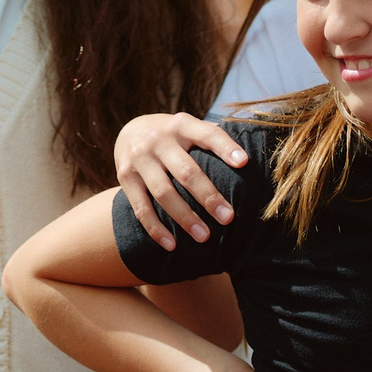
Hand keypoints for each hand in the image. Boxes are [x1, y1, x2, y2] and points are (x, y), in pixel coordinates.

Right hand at [116, 112, 248, 248]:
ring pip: (164, 193)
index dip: (226, 148)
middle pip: (186, 171)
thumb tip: (247, 159)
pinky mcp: (125, 178)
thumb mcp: (190, 126)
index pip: (207, 135)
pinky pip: (141, 208)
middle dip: (208, 196)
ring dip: (185, 217)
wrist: (129, 131)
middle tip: (228, 218)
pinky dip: (155, 228)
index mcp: (181, 125)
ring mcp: (139, 160)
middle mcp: (158, 141)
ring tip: (204, 237)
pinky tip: (172, 245)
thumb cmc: (174, 136)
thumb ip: (213, 137)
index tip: (244, 163)